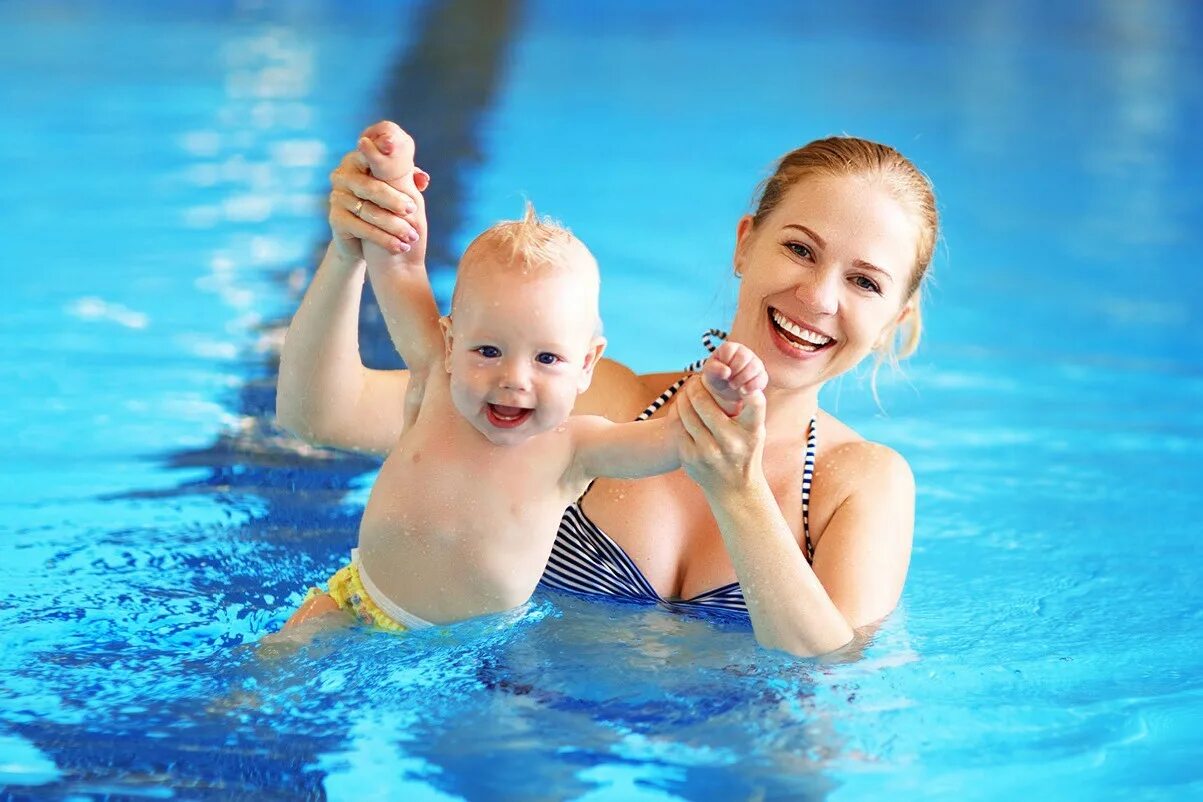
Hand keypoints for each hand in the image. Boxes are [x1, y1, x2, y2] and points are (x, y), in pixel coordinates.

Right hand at [327, 121, 429, 261]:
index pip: (372, 156)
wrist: (365, 242)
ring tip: (411, 236)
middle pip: (371, 187)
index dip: (385, 156)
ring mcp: (337, 196)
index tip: (400, 163)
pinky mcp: (335, 218)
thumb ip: (409, 178)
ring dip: (393, 225)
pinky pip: (362, 228)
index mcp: (358, 160)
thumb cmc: (385, 208)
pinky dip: (383, 238)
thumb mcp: (399, 190)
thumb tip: (423, 178)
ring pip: (369, 210)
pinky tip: (398, 246)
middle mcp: (342, 175)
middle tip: (413, 210)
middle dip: (394, 200)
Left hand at [677, 375, 766, 496]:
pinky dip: (678, 413)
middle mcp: (731, 442)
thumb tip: (740, 378)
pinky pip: (678, 427)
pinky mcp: (690, 458)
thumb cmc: (746, 450)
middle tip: (695, 379)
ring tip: (687, 390)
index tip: (737, 381)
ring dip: (684, 396)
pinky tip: (681, 407)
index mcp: (751, 432)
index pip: (755, 403)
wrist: (734, 489)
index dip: (747, 388)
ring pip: (686, 412)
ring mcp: (708, 452)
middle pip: (704, 402)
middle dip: (696, 385)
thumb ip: (751, 407)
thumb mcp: (755, 431)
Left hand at [701, 341, 768, 415]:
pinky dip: (751, 386)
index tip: (721, 371)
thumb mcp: (710, 373)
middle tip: (728, 380)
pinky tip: (743, 391)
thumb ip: (714, 369)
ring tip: (734, 385)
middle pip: (744, 357)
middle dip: (734, 371)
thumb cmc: (717, 377)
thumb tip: (727, 372)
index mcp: (730, 348)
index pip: (729, 349)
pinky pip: (761, 378)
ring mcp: (755, 363)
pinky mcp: (762, 375)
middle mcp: (744, 352)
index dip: (724, 362)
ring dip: (742, 379)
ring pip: (754, 366)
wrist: (726, 390)